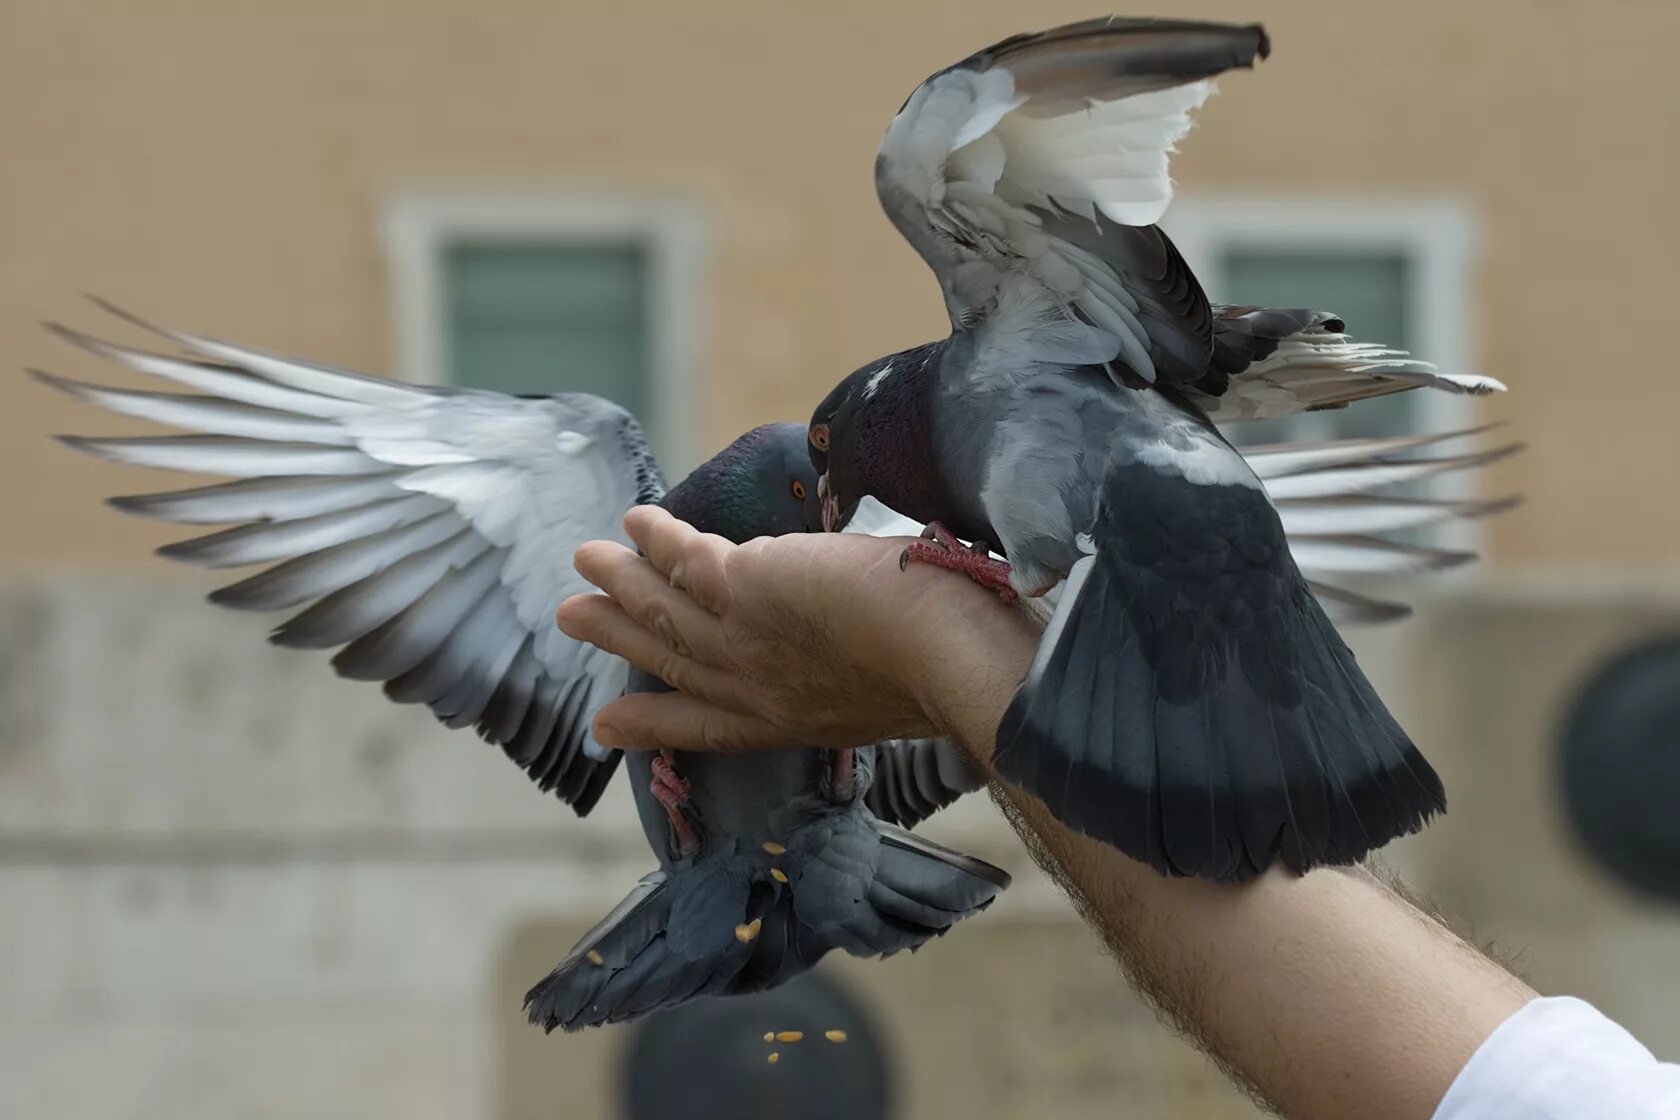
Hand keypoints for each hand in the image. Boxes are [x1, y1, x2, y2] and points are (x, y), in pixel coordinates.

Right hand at [556, 506, 1039, 757]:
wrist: (946, 655)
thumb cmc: (949, 668)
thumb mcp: (897, 687)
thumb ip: (873, 669)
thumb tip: (888, 635)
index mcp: (791, 720)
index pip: (709, 725)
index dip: (655, 726)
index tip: (608, 728)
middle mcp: (755, 688)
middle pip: (669, 659)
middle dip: (617, 637)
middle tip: (570, 617)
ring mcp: (744, 642)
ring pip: (664, 609)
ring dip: (621, 581)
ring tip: (585, 557)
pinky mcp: (745, 591)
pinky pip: (686, 561)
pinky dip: (658, 540)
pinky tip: (637, 520)